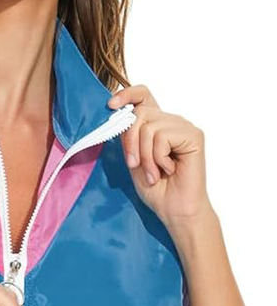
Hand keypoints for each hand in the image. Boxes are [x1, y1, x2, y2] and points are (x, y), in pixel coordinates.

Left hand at [108, 85, 214, 229]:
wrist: (175, 211)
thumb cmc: (156, 189)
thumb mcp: (133, 160)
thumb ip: (128, 138)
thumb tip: (117, 115)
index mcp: (157, 125)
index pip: (143, 96)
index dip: (127, 95)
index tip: (111, 105)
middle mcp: (171, 122)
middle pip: (141, 114)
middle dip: (131, 142)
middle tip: (135, 165)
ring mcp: (183, 127)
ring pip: (150, 128)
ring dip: (145, 157)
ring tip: (154, 174)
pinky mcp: (193, 136)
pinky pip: (162, 138)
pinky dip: (158, 159)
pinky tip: (168, 170)